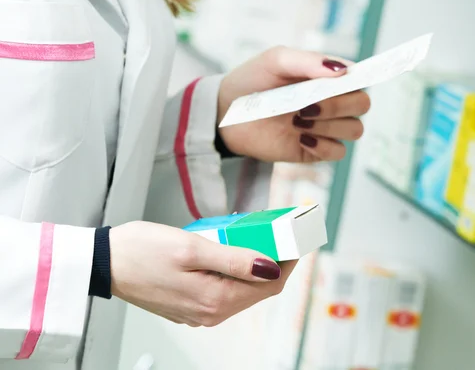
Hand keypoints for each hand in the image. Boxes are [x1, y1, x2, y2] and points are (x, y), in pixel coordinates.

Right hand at [110, 221, 295, 326]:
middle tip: (279, 233)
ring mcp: (200, 311)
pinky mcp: (191, 305)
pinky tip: (231, 251)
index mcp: (215, 300)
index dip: (288, 261)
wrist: (105, 262)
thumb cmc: (141, 251)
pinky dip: (235, 272)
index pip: (270, 284)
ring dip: (254, 265)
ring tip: (256, 237)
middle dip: (274, 261)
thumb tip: (271, 267)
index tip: (297, 239)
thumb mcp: (192, 247)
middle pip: (259, 289)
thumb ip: (234, 259)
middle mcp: (211, 312)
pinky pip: (225, 290)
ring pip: (243, 290)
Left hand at [217, 46, 370, 162]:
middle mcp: (332, 102)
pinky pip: (338, 152)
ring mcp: (325, 127)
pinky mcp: (315, 150)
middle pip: (362, 104)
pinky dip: (323, 145)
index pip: (360, 78)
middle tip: (306, 104)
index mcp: (327, 77)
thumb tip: (344, 71)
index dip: (361, 80)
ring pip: (354, 129)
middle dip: (338, 104)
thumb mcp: (276, 60)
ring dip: (328, 124)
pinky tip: (300, 137)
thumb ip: (309, 61)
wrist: (226, 114)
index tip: (346, 82)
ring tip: (296, 120)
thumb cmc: (252, 81)